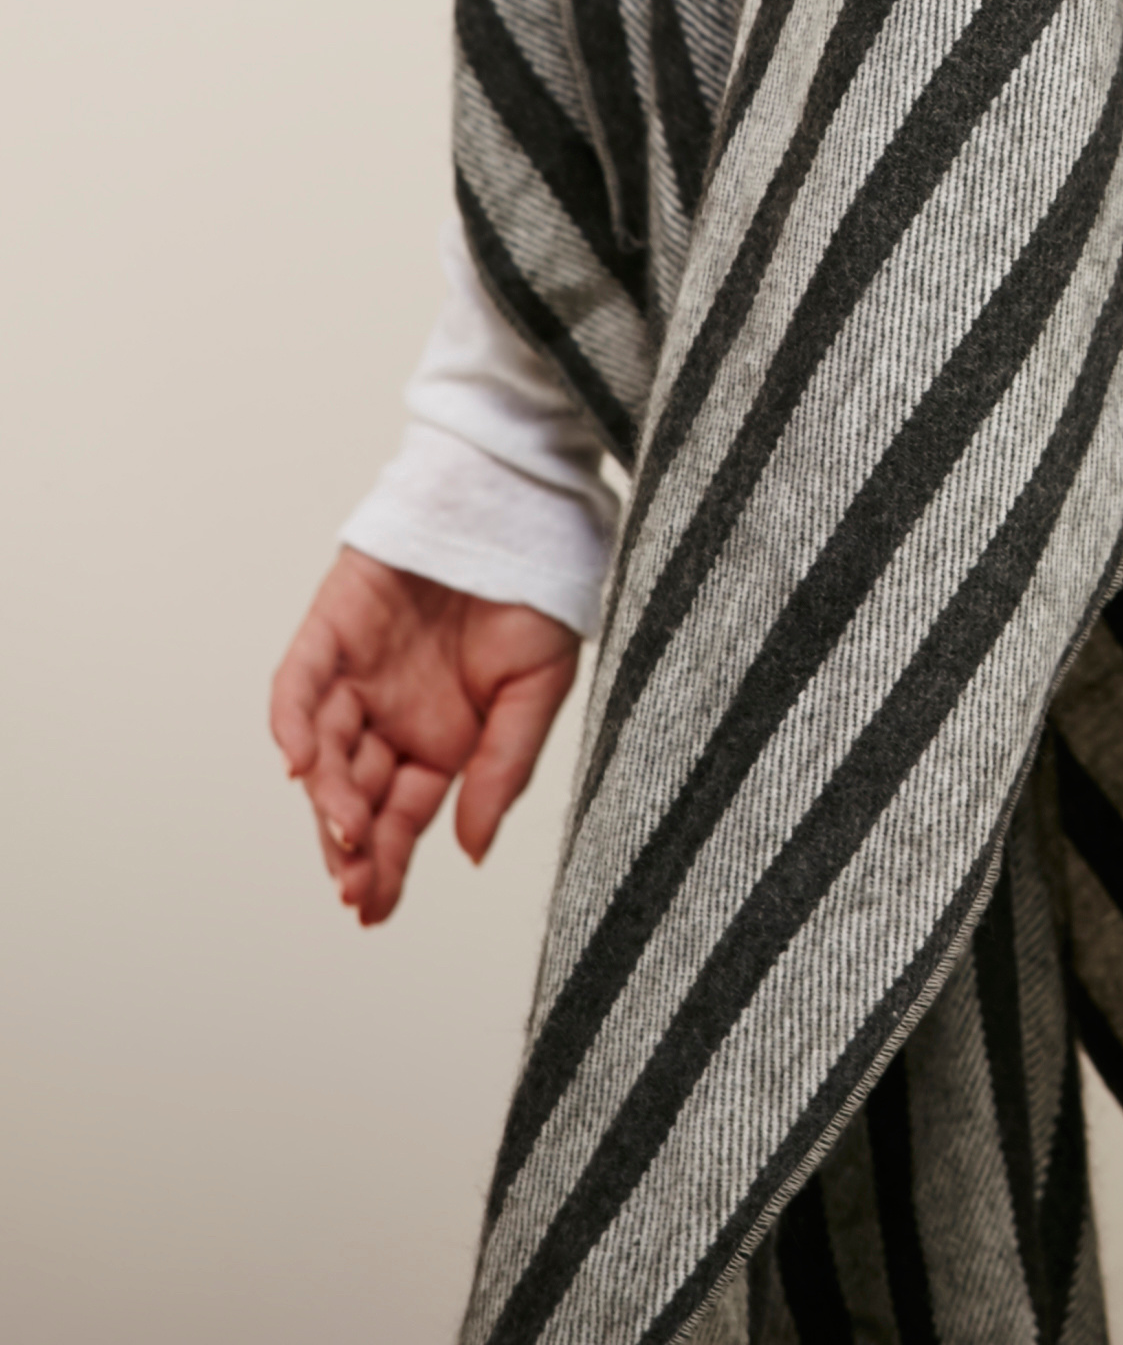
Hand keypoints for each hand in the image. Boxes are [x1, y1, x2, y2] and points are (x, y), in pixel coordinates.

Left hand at [268, 549, 578, 925]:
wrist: (522, 503)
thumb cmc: (538, 592)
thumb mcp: (538, 693)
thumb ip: (501, 770)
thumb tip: (470, 852)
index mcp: (439, 740)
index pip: (399, 818)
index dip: (384, 865)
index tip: (373, 911)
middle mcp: (390, 714)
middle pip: (354, 795)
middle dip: (351, 846)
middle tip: (355, 889)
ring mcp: (357, 673)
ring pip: (325, 750)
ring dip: (328, 796)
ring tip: (347, 834)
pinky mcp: (332, 627)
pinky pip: (300, 684)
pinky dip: (293, 724)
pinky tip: (300, 765)